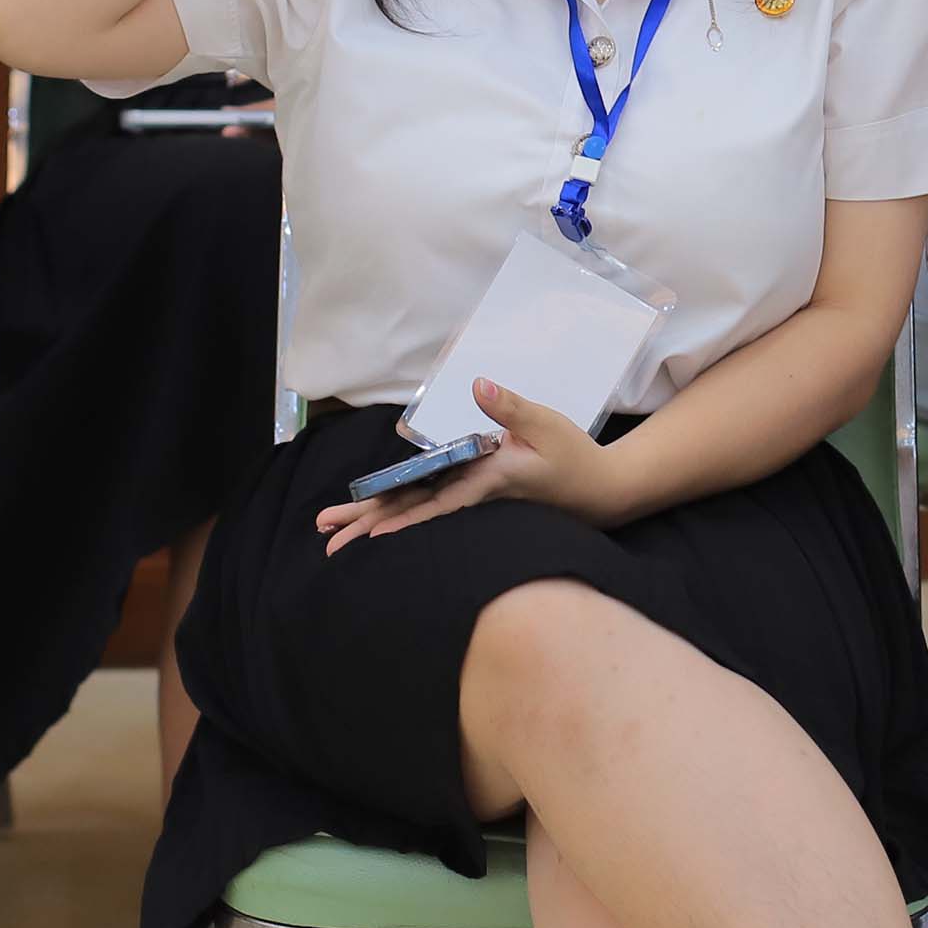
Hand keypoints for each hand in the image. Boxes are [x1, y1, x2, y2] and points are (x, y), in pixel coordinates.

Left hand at [311, 379, 620, 553]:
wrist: (600, 491)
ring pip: (416, 512)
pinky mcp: (477, 494)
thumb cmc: (575, 458)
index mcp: (487, 481)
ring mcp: (473, 498)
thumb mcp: (547, 425)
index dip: (402, 519)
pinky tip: (379, 516)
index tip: (370, 534)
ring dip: (376, 522)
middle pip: (413, 514)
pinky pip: (430, 505)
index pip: (436, 504)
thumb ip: (510, 407)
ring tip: (338, 537)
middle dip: (369, 527)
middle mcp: (473, 495)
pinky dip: (401, 512)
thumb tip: (477, 385)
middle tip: (326, 542)